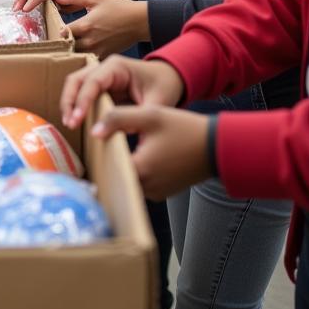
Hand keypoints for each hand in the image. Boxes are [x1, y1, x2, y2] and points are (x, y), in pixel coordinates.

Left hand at [54, 0, 149, 58]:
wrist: (139, 21)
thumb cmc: (119, 7)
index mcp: (86, 25)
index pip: (62, 32)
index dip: (55, 30)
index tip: (52, 27)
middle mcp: (90, 41)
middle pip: (67, 46)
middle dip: (62, 42)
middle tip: (58, 38)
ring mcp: (98, 50)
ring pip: (77, 54)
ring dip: (71, 50)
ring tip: (67, 44)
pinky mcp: (104, 56)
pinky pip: (88, 59)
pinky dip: (83, 56)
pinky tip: (81, 49)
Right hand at [60, 55, 184, 130]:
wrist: (170, 79)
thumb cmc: (164, 86)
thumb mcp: (156, 104)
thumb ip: (137, 118)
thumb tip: (115, 134)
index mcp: (116, 66)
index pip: (92, 81)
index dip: (82, 100)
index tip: (77, 119)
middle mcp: (104, 68)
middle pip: (76, 80)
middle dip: (69, 101)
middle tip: (69, 123)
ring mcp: (100, 76)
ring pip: (75, 85)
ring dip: (69, 104)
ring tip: (69, 124)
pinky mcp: (100, 87)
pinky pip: (82, 94)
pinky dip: (76, 106)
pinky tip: (76, 122)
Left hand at [92, 106, 211, 200]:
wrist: (217, 147)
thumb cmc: (184, 129)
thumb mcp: (149, 115)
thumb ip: (118, 119)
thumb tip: (94, 131)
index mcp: (142, 170)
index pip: (108, 165)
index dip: (97, 153)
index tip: (90, 142)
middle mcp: (147, 188)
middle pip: (117, 174)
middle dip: (108, 159)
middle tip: (99, 142)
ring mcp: (156, 193)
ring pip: (128, 179)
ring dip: (122, 165)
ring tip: (112, 145)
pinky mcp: (163, 192)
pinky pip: (141, 182)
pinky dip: (135, 170)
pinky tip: (131, 153)